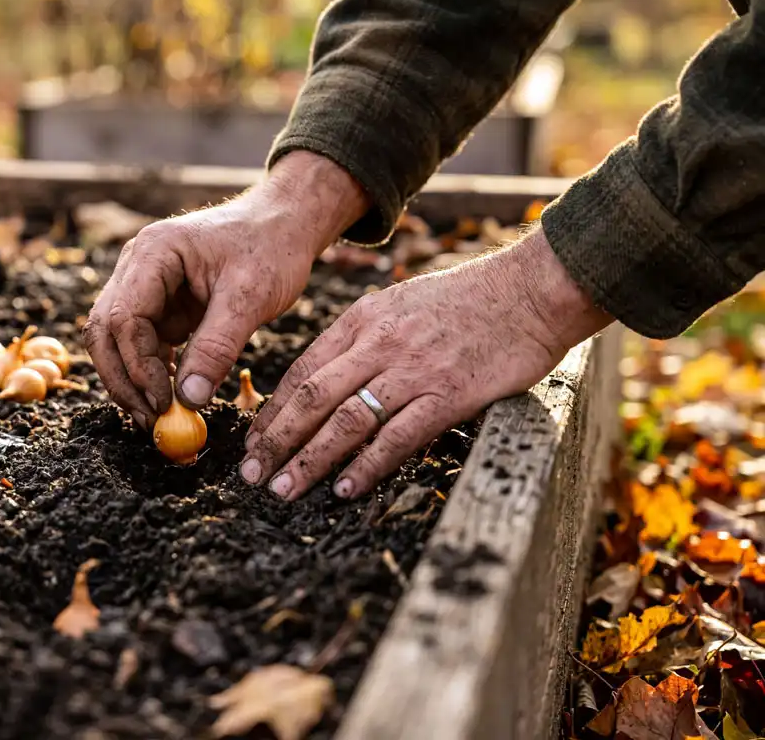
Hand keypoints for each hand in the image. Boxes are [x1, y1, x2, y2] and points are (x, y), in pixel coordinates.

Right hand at [83, 151, 367, 428]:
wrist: (284, 224)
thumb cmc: (271, 248)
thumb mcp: (250, 297)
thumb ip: (217, 347)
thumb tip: (189, 401)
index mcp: (153, 252)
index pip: (125, 317)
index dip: (138, 366)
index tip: (164, 404)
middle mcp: (137, 266)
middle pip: (106, 330)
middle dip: (123, 380)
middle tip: (150, 421)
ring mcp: (144, 285)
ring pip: (117, 341)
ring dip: (132, 380)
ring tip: (159, 418)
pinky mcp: (160, 304)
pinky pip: (142, 344)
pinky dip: (150, 373)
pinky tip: (169, 398)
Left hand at [240, 228, 612, 500]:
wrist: (529, 291)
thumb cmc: (465, 301)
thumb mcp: (399, 304)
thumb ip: (362, 339)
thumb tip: (326, 379)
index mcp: (361, 321)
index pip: (301, 371)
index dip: (271, 411)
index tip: (252, 443)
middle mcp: (378, 344)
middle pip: (312, 398)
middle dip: (275, 440)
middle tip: (251, 475)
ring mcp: (412, 370)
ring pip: (345, 420)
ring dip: (309, 459)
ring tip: (284, 488)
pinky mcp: (449, 393)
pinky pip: (397, 435)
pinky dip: (367, 465)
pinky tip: (344, 487)